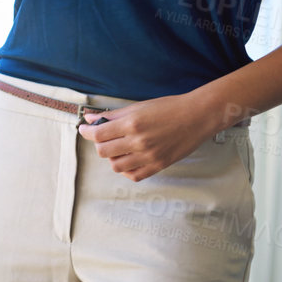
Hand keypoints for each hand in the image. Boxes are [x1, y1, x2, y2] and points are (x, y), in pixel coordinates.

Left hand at [76, 93, 221, 180]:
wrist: (197, 117)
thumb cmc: (170, 108)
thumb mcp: (138, 106)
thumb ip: (113, 115)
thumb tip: (91, 118)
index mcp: (132, 124)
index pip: (98, 134)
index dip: (87, 132)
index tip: (84, 129)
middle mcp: (138, 142)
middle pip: (104, 151)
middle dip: (98, 144)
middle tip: (102, 137)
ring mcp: (149, 156)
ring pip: (116, 166)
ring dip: (111, 157)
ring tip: (117, 148)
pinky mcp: (158, 166)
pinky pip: (133, 175)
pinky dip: (126, 169)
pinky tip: (128, 159)